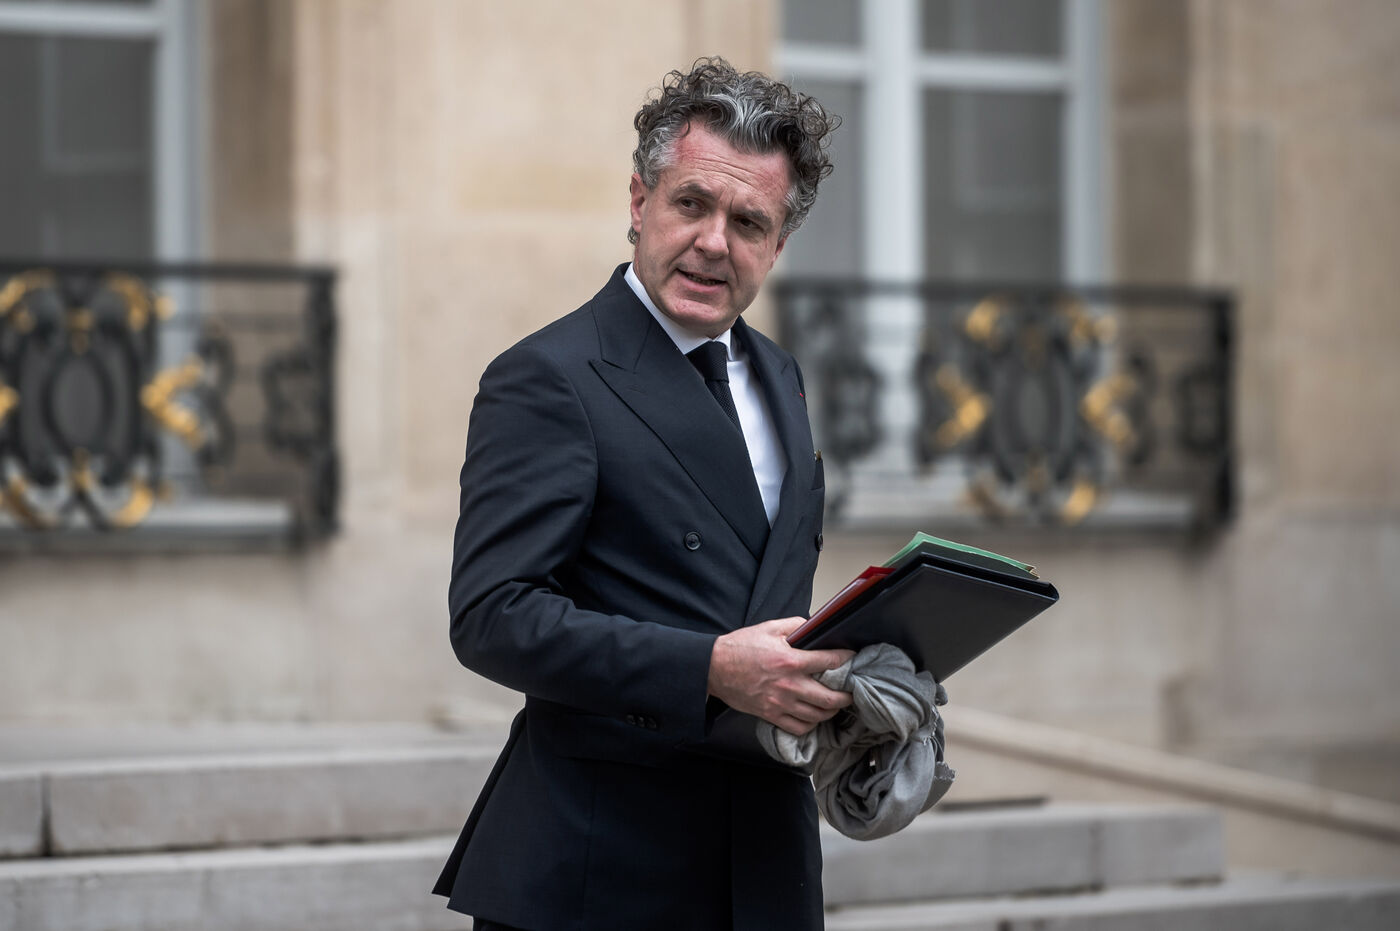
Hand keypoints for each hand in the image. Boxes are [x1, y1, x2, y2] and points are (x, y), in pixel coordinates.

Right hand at [707, 617, 854, 735]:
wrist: (714, 668)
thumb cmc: (740, 647)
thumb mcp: (769, 627)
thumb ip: (795, 625)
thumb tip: (814, 627)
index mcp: (790, 660)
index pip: (829, 661)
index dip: (846, 659)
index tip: (852, 658)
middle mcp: (789, 685)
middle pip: (829, 698)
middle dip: (846, 696)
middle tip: (850, 692)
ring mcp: (780, 703)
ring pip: (817, 716)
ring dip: (831, 711)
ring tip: (834, 705)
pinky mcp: (771, 715)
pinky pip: (799, 728)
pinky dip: (811, 725)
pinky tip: (813, 716)